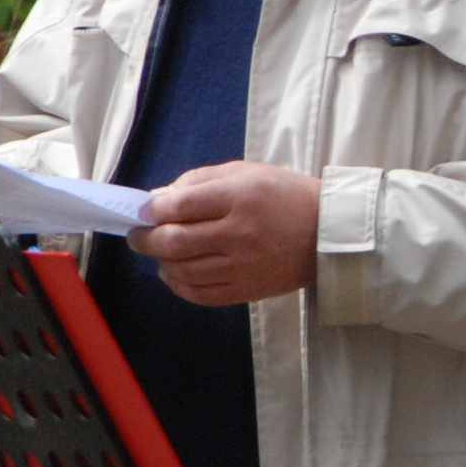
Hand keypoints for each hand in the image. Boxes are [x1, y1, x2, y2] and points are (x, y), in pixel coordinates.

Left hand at [127, 162, 321, 306]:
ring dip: (161, 261)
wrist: (327, 233)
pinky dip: (179, 286)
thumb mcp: (245, 172)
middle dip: (146, 239)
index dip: (153, 210)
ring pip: (183, 270)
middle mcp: (239, 233)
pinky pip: (201, 294)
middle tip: (138, 235)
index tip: (143, 211)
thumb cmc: (284, 196)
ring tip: (158, 252)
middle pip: (175, 242)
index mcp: (239, 197)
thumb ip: (200, 181)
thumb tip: (159, 199)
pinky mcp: (247, 290)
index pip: (180, 206)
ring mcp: (243, 266)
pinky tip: (173, 274)